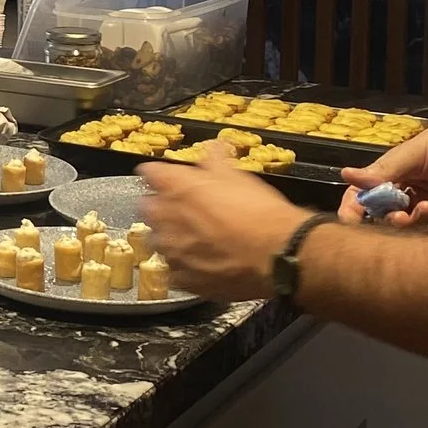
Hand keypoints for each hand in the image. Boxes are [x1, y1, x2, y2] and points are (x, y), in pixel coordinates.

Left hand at [137, 144, 311, 301]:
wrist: (278, 254)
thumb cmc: (259, 211)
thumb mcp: (238, 176)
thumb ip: (216, 161)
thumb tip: (213, 148)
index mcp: (174, 187)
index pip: (149, 173)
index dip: (161, 175)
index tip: (171, 179)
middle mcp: (164, 219)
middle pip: (148, 208)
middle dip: (164, 207)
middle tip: (188, 210)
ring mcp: (171, 252)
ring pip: (158, 241)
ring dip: (171, 237)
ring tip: (196, 239)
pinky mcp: (182, 280)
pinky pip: (173, 270)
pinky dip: (184, 266)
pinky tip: (203, 263)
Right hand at [339, 113, 427, 225]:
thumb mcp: (414, 154)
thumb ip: (383, 170)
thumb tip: (345, 175)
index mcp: (391, 171)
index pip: (363, 193)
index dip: (353, 207)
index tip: (352, 221)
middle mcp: (405, 187)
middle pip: (382, 212)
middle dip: (387, 218)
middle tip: (398, 217)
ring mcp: (425, 199)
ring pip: (406, 221)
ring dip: (411, 219)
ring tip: (426, 208)